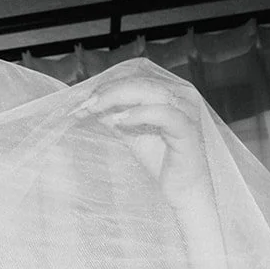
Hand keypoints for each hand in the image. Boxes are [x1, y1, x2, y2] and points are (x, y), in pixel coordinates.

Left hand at [80, 76, 213, 213]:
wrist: (183, 189)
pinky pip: (163, 113)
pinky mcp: (187, 128)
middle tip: (84, 104)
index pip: (135, 79)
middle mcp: (181, 95)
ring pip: (150, 92)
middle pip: (140, 82)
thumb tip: (89, 106)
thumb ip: (115, 117)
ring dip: (118, 98)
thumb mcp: (131, 133)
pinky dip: (139, 114)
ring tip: (95, 108)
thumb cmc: (162, 160)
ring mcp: (186, 110)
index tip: (82, 102)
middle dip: (108, 92)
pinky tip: (119, 121)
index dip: (107, 87)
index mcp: (170, 92)